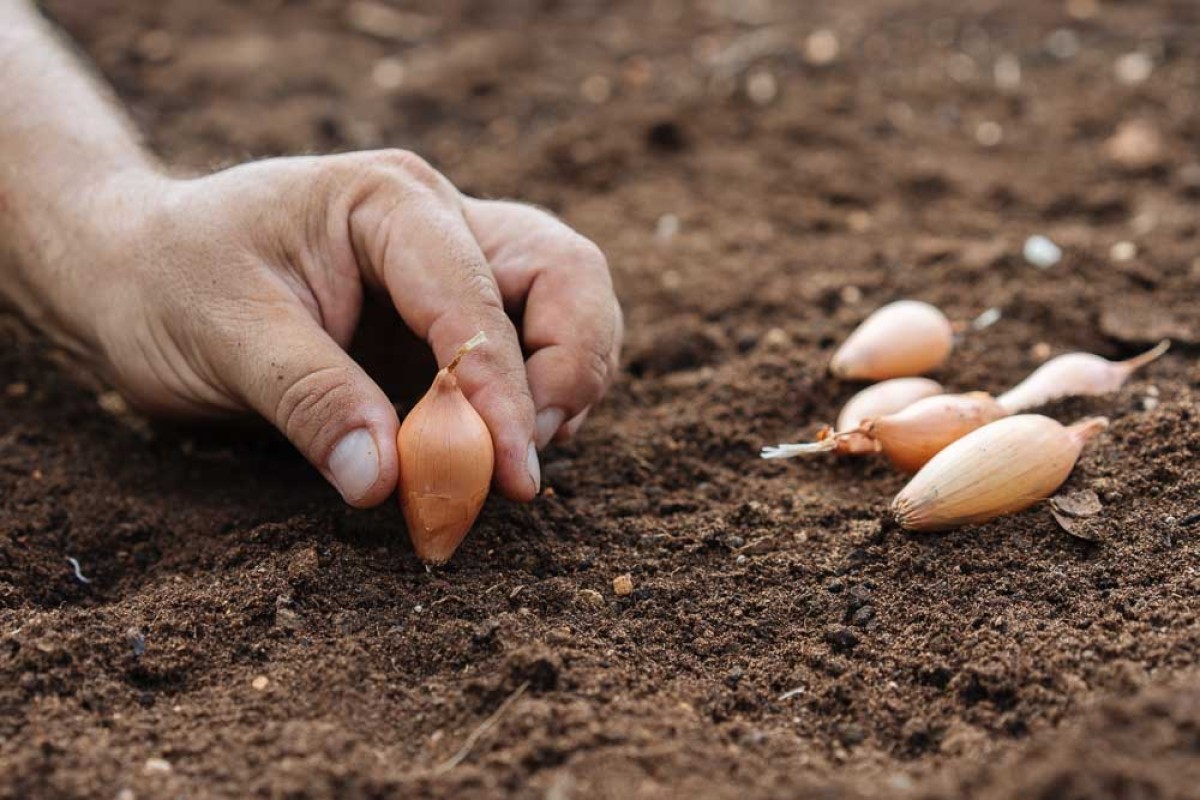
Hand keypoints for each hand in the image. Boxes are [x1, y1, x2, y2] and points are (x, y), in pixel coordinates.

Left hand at [51, 150, 621, 505]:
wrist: (141, 272)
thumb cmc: (172, 286)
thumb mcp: (223, 338)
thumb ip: (310, 401)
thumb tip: (387, 481)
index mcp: (389, 203)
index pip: (476, 299)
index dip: (501, 395)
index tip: (508, 478)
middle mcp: (441, 219)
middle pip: (565, 275)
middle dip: (570, 369)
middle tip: (527, 461)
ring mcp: (455, 261)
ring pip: (569, 302)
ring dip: (565, 383)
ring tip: (516, 458)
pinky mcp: (451, 312)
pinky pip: (533, 342)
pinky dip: (535, 397)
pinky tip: (496, 445)